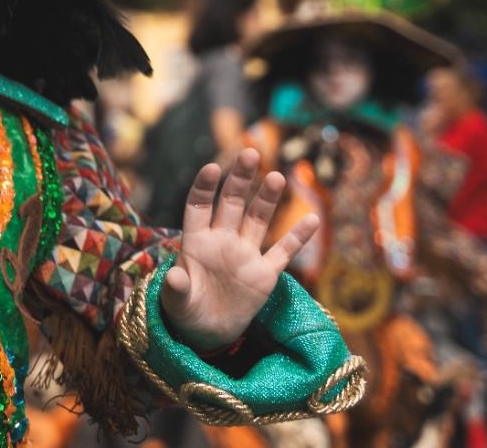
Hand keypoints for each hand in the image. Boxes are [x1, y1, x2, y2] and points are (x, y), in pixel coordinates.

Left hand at [162, 148, 319, 351]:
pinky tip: (312, 219)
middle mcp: (222, 240)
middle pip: (231, 203)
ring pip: (257, 220)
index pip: (199, 206)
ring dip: (266, 199)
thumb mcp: (176, 301)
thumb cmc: (185, 310)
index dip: (205, 187)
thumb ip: (176, 287)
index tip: (212, 168)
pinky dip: (297, 238)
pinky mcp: (264, 274)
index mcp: (196, 241)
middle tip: (249, 153)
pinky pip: (283, 252)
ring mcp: (245, 255)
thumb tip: (174, 275)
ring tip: (276, 176)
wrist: (207, 333)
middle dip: (239, 179)